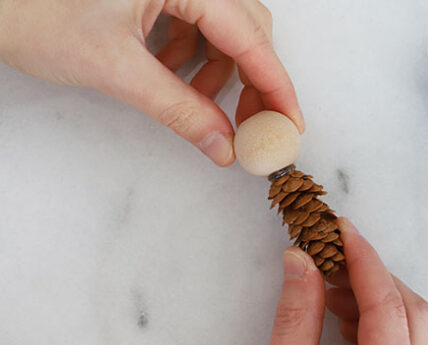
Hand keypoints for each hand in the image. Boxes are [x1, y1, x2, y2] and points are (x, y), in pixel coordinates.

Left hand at [0, 0, 302, 165]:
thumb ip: (178, 110)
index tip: (290, 124)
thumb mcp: (116, 68)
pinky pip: (198, 29)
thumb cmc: (34, 12)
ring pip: (225, 31)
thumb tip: (224, 147)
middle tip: (251, 126)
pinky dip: (197, 61)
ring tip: (202, 105)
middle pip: (248, 30)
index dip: (276, 84)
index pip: (249, 36)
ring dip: (223, 74)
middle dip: (253, 81)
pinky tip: (177, 78)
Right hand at [243, 218, 427, 344]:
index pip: (388, 310)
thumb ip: (294, 324)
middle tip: (330, 258)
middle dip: (374, 279)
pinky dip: (388, 332)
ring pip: (423, 338)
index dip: (364, 261)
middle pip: (416, 318)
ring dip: (383, 304)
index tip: (341, 229)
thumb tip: (299, 264)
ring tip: (334, 292)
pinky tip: (350, 326)